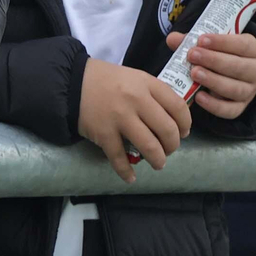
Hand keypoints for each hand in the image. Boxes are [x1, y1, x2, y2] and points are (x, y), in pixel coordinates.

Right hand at [78, 58, 191, 182]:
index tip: (184, 132)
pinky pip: (119, 157)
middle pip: (167, 130)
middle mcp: (136, 100)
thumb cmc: (104, 80)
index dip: (186, 124)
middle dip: (173, 145)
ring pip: (150, 146)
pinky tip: (130, 178)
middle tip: (169, 149)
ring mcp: (119, 117)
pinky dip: (126, 171)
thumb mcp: (133, 77)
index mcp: (146, 83)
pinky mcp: (103, 132)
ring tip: (157, 163)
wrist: (70, 82)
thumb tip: (172, 120)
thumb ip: (152, 93)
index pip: (178, 107)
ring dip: (158, 160)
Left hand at [167, 32, 255, 119]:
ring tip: (194, 73)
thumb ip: (192, 40)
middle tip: (193, 55)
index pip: (243, 45)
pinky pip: (230, 110)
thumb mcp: (210, 44)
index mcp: (253, 50)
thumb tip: (172, 39)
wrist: (228, 74)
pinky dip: (214, 105)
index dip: (223, 42)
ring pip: (235, 89)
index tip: (201, 39)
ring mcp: (249, 91)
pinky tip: (199, 97)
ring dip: (213, 81)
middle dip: (214, 61)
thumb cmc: (219, 54)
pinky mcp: (240, 107)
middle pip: (239, 67)